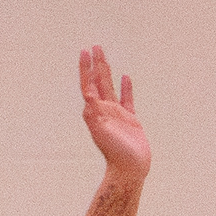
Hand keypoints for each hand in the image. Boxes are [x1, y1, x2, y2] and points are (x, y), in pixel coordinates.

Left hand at [79, 45, 150, 183]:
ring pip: (111, 87)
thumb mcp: (101, 129)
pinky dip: (126, 87)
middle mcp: (103, 110)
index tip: (85, 52)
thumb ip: (94, 110)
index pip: (88, 84)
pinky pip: (126, 98)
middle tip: (95, 46)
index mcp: (93, 111)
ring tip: (105, 58)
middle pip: (98, 81)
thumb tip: (86, 92)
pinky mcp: (130, 119)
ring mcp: (116, 114)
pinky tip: (125, 77)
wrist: (130, 168)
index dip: (85, 68)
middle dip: (96, 64)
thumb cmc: (115, 151)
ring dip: (107, 72)